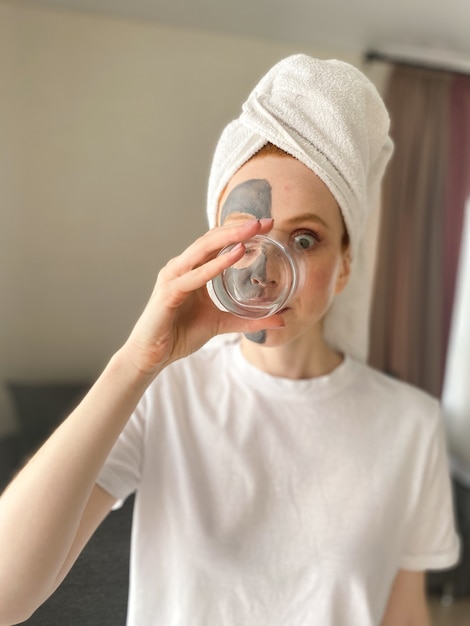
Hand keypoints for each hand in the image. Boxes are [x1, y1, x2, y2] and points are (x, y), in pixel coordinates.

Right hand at [123, 218, 283, 376]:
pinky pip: (195, 275)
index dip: (240, 232)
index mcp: (192, 270)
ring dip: (229, 237)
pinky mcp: (169, 293)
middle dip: (238, 227)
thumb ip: (249, 320)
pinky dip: (216, 264)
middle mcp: (182, 267)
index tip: (267, 225)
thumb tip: (281, 320)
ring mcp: (173, 277)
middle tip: (265, 221)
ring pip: (202, 249)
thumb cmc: (180, 334)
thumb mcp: (223, 324)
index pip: (217, 243)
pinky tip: (235, 254)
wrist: (153, 355)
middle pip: (211, 239)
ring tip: (253, 229)